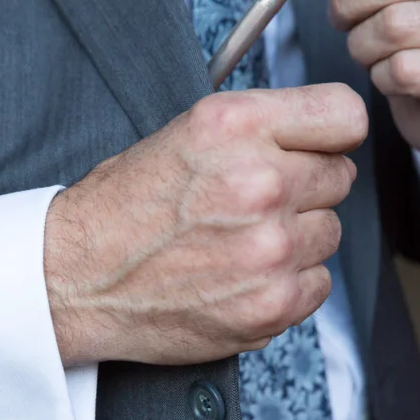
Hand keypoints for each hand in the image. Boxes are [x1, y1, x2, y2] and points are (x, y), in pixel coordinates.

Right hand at [44, 85, 366, 366]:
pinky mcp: (273, 304)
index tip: (315, 147)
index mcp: (235, 126)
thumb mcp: (185, 134)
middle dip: (305, 187)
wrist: (74, 279)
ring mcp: (270, 249)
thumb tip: (326, 139)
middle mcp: (260, 182)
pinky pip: (318, 283)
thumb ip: (262, 128)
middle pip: (340, 177)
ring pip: (330, 233)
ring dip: (296, 238)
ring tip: (239, 243)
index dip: (329, 134)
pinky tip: (242, 277)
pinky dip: (289, 283)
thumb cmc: (124, 206)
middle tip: (254, 202)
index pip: (345, 116)